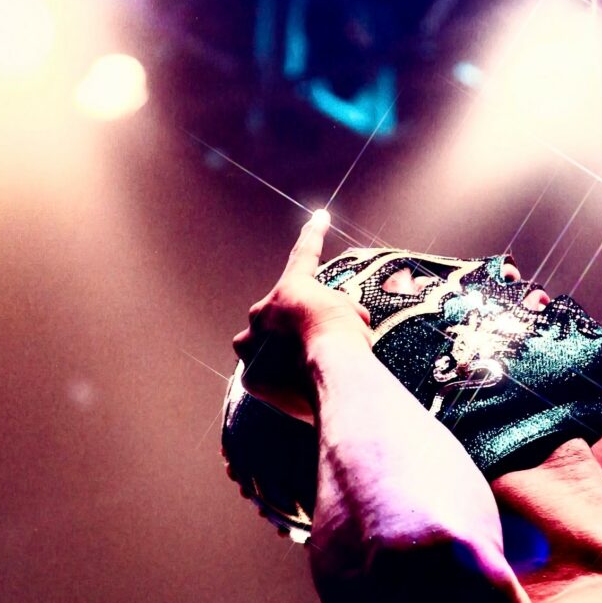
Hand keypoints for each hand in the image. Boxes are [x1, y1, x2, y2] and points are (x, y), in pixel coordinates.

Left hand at [232, 210, 370, 421]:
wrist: (334, 373)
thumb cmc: (346, 339)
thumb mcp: (351, 314)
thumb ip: (334, 308)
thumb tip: (332, 318)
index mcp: (290, 288)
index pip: (305, 255)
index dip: (315, 235)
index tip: (319, 215)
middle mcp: (263, 312)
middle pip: (280, 315)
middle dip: (298, 327)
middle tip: (322, 345)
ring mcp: (252, 345)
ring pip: (264, 346)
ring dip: (282, 353)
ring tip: (309, 371)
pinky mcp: (250, 376)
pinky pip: (264, 375)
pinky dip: (279, 380)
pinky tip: (300, 387)